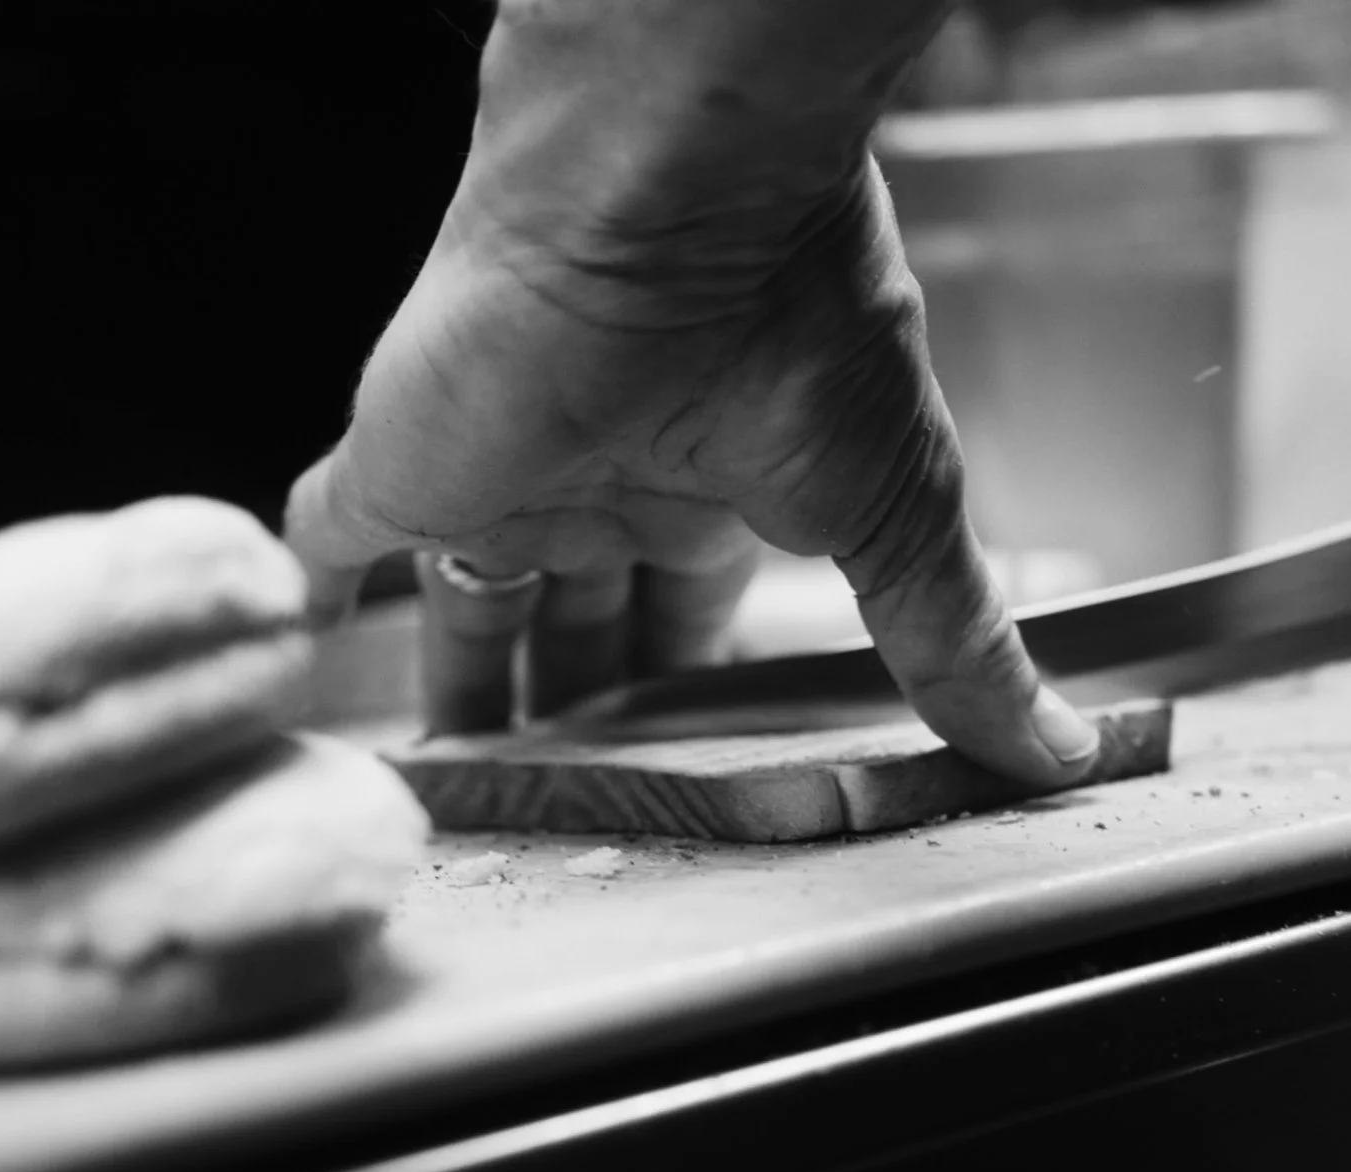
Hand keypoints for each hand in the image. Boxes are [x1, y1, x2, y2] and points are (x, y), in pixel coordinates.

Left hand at [282, 4, 1099, 786]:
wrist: (666, 190)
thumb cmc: (794, 312)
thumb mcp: (894, 510)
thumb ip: (952, 640)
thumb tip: (1059, 749)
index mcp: (713, 490)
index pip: (682, 617)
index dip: (674, 697)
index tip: (671, 777)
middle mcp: (600, 483)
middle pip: (572, 620)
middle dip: (567, 706)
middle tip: (554, 801)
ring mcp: (493, 469)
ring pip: (460, 599)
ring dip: (456, 680)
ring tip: (439, 777)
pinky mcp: (394, 459)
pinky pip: (326, 539)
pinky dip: (308, 594)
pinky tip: (291, 652)